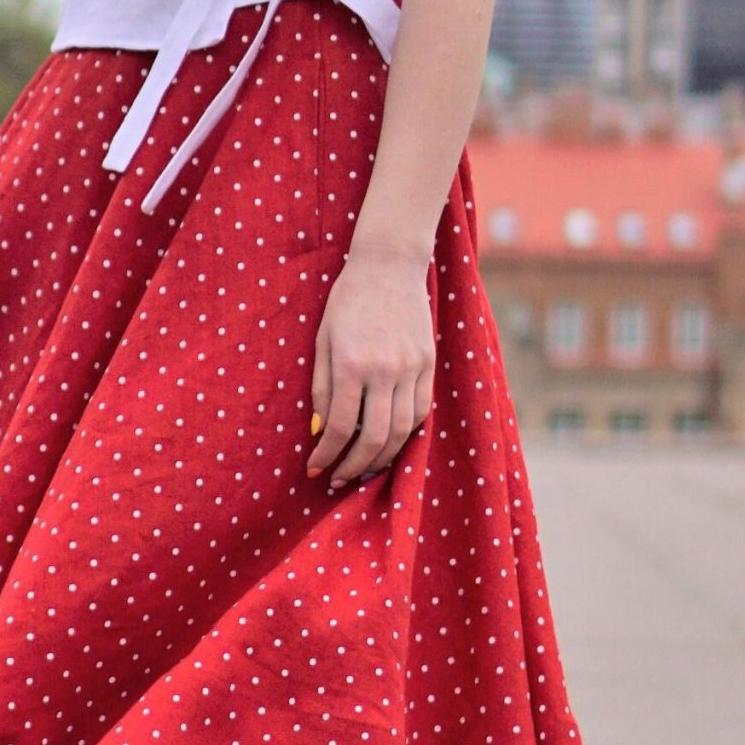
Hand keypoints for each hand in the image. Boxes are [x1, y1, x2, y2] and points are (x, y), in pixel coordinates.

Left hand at [307, 244, 434, 485]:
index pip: (341, 426)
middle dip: (354, 466)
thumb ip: (321, 388)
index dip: (327, 455)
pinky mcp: (428, 364)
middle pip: (374, 437)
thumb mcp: (323, 341)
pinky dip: (405, 434)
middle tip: (339, 479)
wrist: (389, 266)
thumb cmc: (347, 301)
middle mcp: (384, 370)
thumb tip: (321, 432)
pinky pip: (420, 411)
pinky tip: (389, 442)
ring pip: (402, 431)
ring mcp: (411, 368)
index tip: (315, 469)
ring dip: (382, 457)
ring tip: (364, 468)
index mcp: (351, 364)